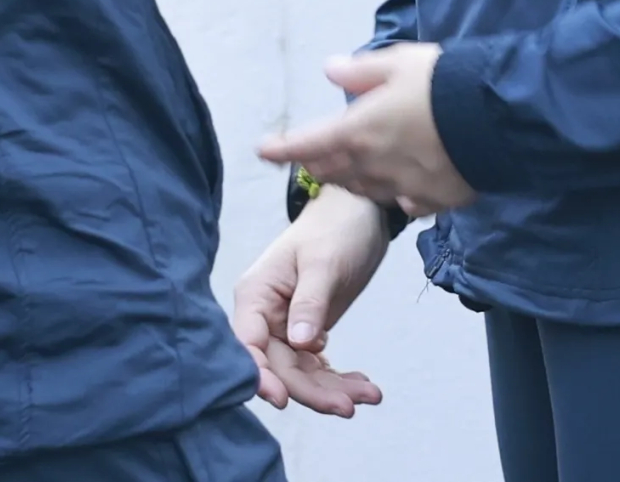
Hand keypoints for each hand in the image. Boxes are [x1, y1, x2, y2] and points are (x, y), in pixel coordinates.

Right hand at [230, 188, 390, 417]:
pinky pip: (318, 365)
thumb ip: (310, 302)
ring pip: (302, 372)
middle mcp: (266, 316)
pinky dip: (339, 378)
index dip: (260, 376)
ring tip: (370, 395)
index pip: (249, 344)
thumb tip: (299, 344)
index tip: (282, 401)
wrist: (360, 212)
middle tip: (349, 406)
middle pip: (280, 367)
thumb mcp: (325, 262)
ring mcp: (287, 327)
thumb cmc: (337, 227)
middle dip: (313, 390)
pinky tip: (364, 385)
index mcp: (257, 295)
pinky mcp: (308, 332)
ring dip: (333, 389)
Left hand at [257, 45, 477, 218]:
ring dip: (352, 180)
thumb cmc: (441, 83)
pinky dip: (396, 194)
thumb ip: (360, 71)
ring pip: (363, 190)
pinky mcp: (432, 200)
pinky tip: (402, 187)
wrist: (495, 118)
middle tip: (313, 156)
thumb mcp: (397, 63)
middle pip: (333, 172)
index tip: (263, 150)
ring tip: (352, 169)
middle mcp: (372, 166)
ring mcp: (401, 187)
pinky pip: (404, 202)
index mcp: (357, 131)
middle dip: (318, 164)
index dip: (282, 148)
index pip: (307, 144)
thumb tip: (331, 70)